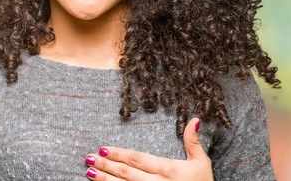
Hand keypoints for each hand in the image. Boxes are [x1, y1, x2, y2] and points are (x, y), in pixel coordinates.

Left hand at [84, 118, 212, 180]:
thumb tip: (194, 118)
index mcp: (169, 170)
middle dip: (106, 165)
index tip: (103, 148)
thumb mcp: (202, 163)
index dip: (119, 154)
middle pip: (127, 174)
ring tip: (89, 172)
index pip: (138, 159)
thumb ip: (193, 142)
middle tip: (88, 158)